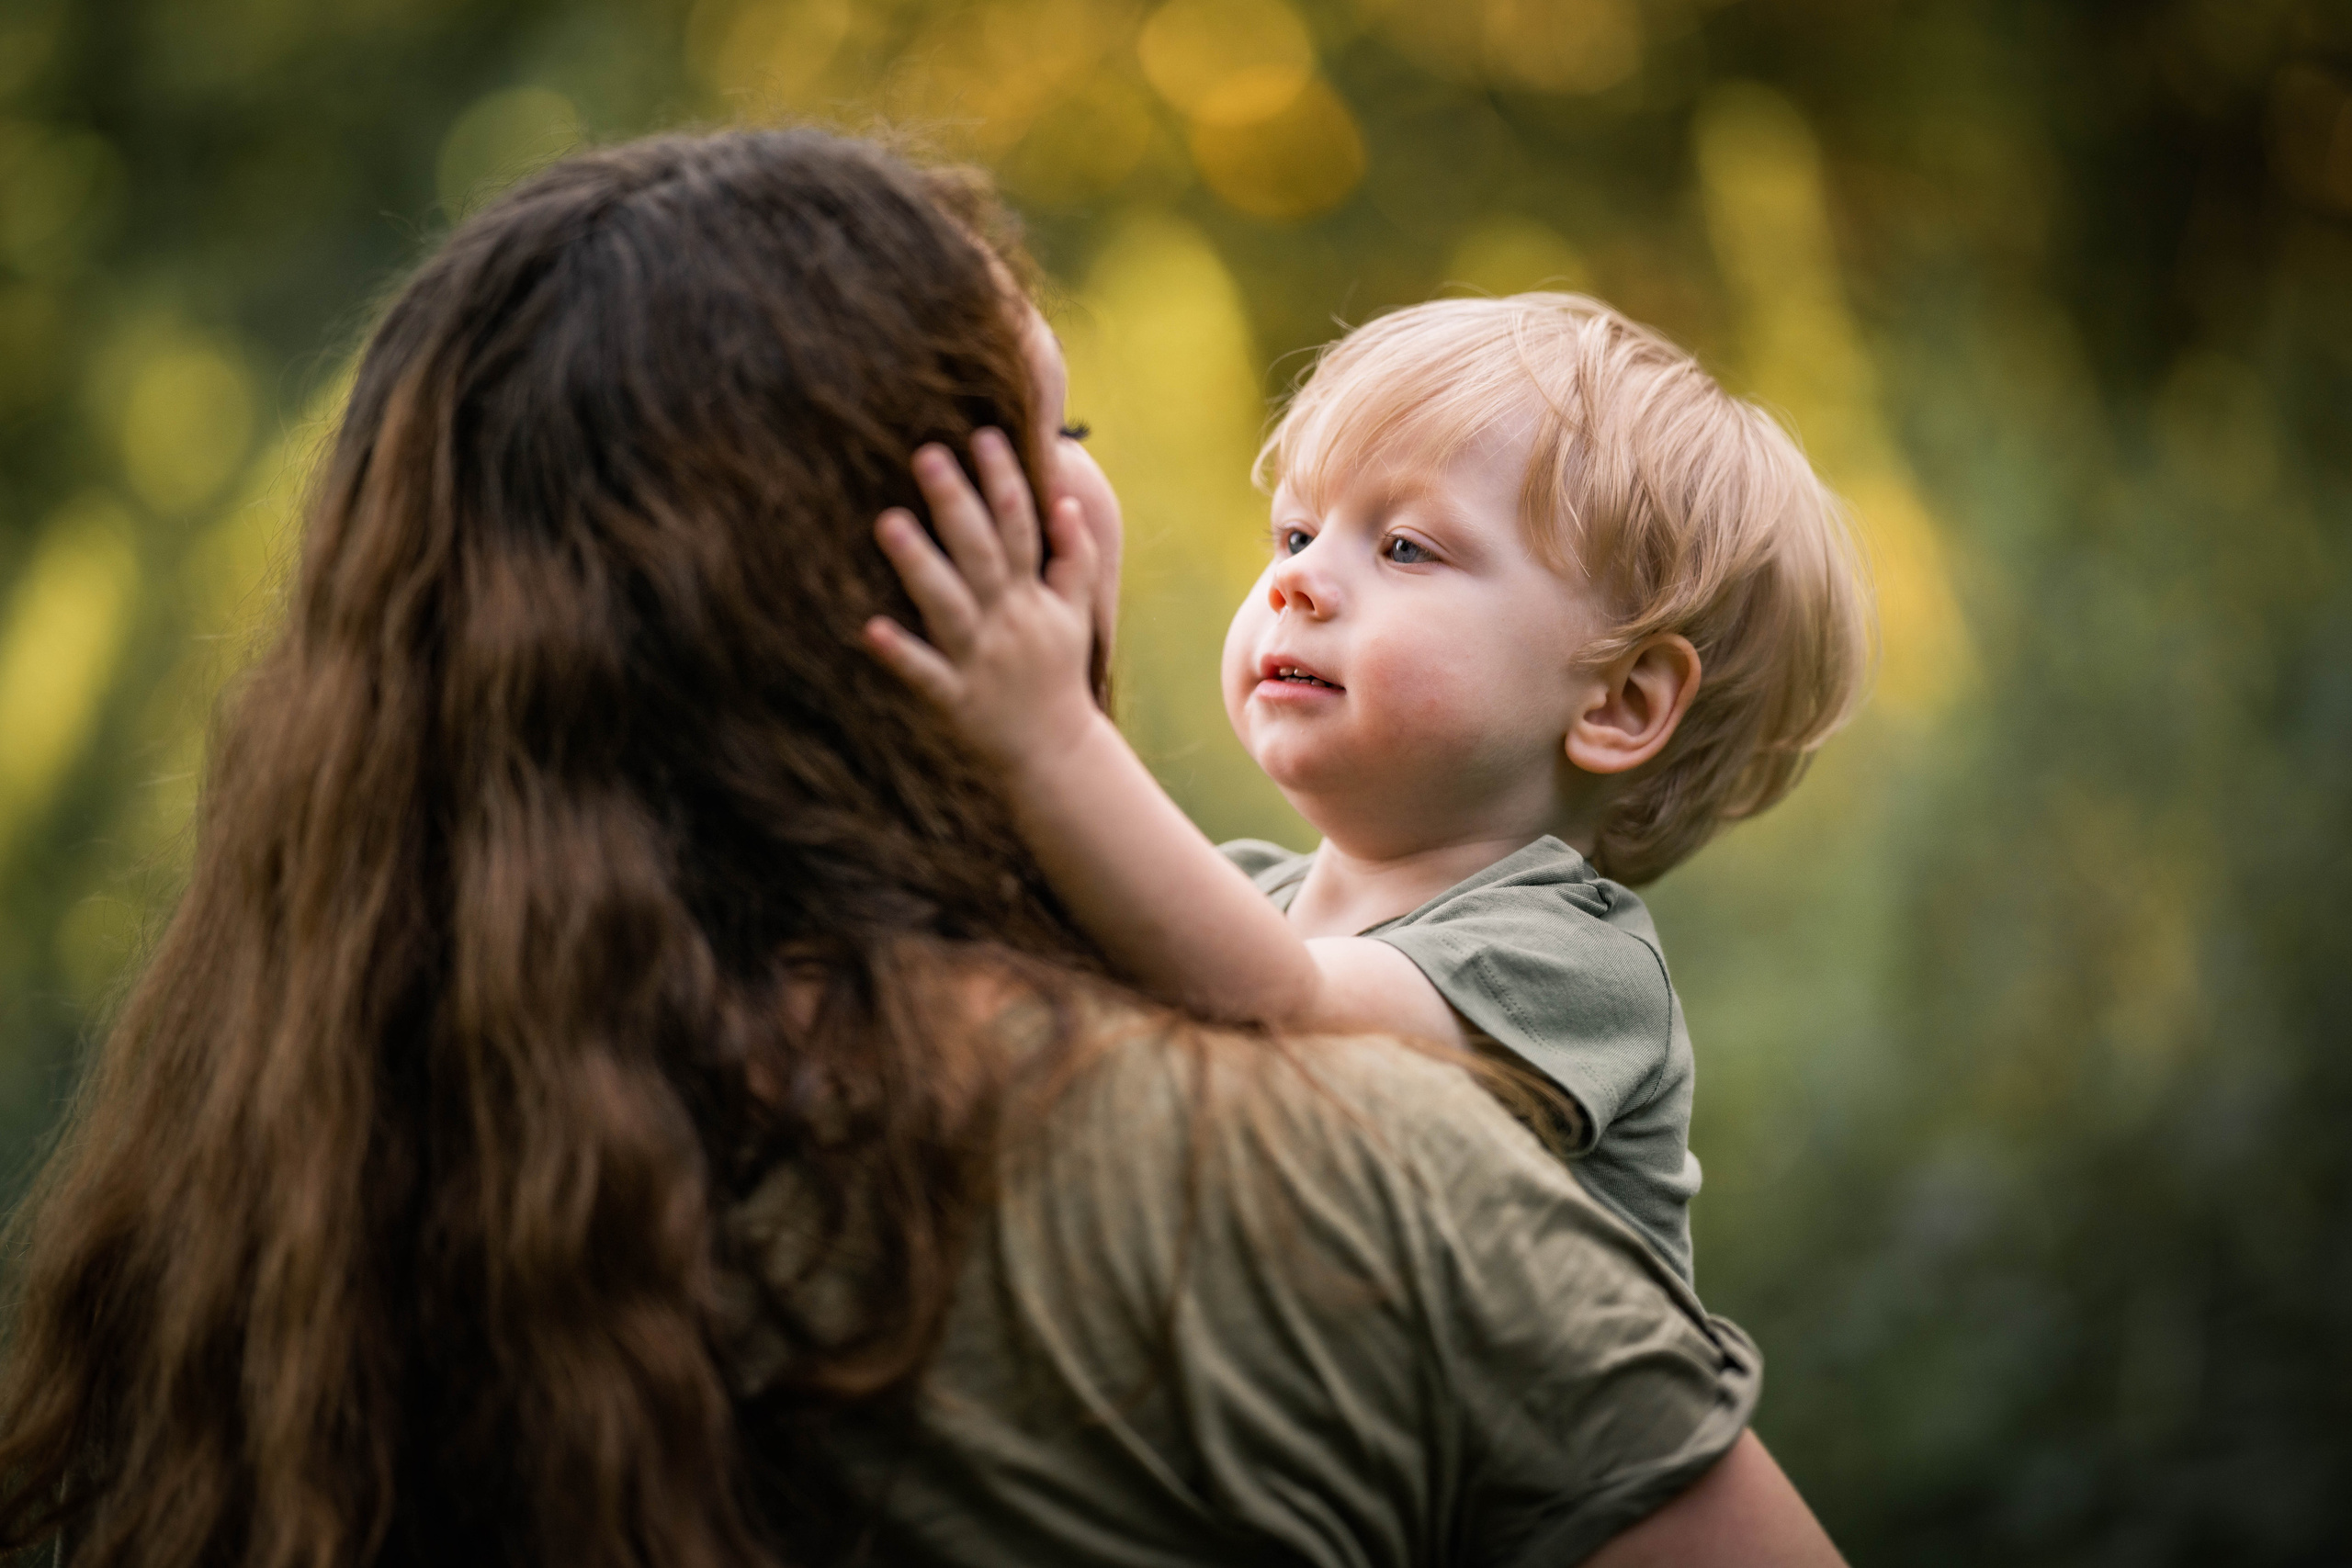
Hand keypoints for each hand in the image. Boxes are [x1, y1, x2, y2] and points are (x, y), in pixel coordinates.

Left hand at [864, 428, 1104, 771]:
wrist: (1056, 753)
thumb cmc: (1058, 675)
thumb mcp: (1076, 614)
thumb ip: (1074, 558)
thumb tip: (1065, 502)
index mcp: (1031, 596)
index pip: (1020, 526)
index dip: (1003, 480)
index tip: (983, 435)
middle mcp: (1005, 620)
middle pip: (980, 552)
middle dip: (955, 501)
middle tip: (925, 453)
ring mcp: (979, 659)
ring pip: (947, 604)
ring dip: (919, 564)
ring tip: (887, 521)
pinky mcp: (955, 699)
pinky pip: (924, 674)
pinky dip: (900, 653)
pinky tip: (869, 629)